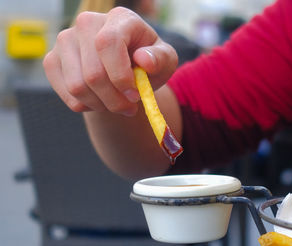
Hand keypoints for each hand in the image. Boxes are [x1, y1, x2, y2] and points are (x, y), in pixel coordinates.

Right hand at [43, 7, 177, 116]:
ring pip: (78, 87)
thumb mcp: (165, 60)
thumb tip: (143, 59)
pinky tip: (101, 101)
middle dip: (115, 99)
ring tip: (118, 104)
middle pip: (93, 73)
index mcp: (119, 18)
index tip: (135, 95)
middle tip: (130, 108)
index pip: (108, 44)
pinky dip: (87, 106)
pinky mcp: (52, 60)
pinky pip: (67, 95)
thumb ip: (160, 59)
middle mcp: (87, 23)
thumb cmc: (149, 62)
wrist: (128, 69)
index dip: (120, 75)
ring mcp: (65, 40)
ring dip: (102, 105)